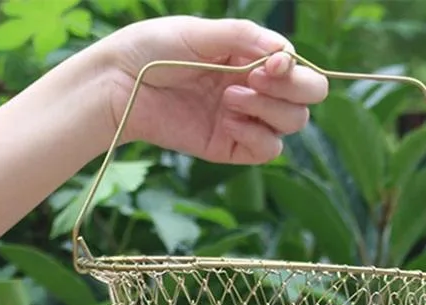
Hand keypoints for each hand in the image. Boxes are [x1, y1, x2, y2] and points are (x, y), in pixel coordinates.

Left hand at [99, 16, 328, 163]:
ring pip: (290, 125)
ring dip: (267, 110)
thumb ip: (245, 38)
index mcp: (251, 57)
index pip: (300, 69)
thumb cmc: (154, 49)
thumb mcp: (201, 32)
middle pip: (305, 100)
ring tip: (229, 98)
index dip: (295, 69)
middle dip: (292, 90)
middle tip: (256, 80)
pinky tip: (228, 120)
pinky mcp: (229, 147)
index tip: (270, 65)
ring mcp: (243, 120)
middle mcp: (254, 88)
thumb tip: (285, 54)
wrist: (120, 84)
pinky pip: (266, 151)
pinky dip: (256, 136)